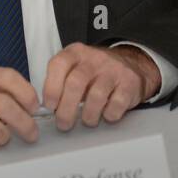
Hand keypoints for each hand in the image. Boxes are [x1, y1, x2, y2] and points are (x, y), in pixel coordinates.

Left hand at [41, 43, 160, 131]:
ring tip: (87, 121)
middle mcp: (95, 58)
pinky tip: (106, 115)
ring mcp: (114, 69)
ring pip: (96, 95)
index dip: (51, 87)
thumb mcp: (76, 68)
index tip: (50, 106)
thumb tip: (46, 108)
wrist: (132, 64)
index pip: (59, 65)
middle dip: (66, 109)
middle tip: (64, 124)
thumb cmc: (96, 73)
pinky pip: (116, 103)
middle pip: (76, 83)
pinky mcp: (130, 82)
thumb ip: (60, 82)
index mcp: (76, 53)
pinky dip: (109, 115)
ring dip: (88, 115)